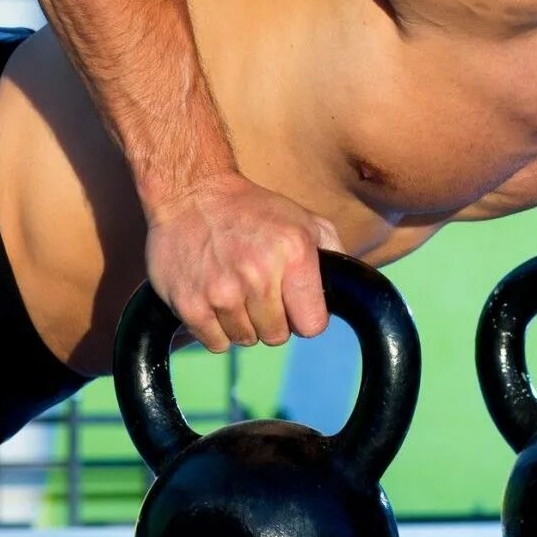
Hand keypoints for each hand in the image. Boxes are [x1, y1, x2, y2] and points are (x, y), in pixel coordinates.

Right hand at [144, 174, 345, 352]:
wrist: (190, 194)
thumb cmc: (251, 209)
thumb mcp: (303, 219)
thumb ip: (332, 252)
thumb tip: (346, 289)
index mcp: (293, 254)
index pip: (312, 325)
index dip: (305, 317)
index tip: (294, 304)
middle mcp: (258, 275)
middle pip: (277, 337)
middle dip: (273, 320)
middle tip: (259, 291)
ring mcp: (222, 292)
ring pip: (246, 340)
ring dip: (243, 323)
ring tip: (234, 290)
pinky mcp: (190, 304)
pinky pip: (215, 343)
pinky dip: (216, 329)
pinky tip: (214, 299)